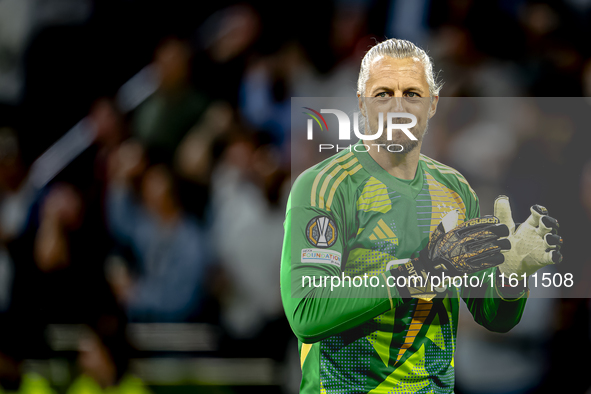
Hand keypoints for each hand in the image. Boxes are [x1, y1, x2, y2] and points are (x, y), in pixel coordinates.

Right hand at [390, 209, 509, 299]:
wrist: (431, 268)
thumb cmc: (435, 250)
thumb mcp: (438, 234)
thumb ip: (447, 223)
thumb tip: (454, 212)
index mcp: (457, 232)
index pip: (479, 222)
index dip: (491, 220)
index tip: (496, 220)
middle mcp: (464, 241)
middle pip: (491, 232)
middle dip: (502, 231)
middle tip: (505, 232)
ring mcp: (469, 254)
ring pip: (494, 246)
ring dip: (502, 245)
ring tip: (504, 245)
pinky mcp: (472, 266)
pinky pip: (491, 261)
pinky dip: (497, 258)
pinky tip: (499, 256)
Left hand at [493, 195, 562, 277]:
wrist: (507, 265)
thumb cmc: (507, 244)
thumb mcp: (504, 228)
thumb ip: (503, 214)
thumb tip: (501, 198)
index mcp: (530, 225)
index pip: (538, 215)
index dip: (539, 211)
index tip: (535, 209)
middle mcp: (538, 234)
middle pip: (549, 225)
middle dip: (549, 222)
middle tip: (544, 221)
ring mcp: (542, 247)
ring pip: (554, 240)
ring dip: (554, 238)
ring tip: (548, 237)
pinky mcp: (543, 259)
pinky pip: (553, 257)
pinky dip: (555, 256)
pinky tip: (553, 255)